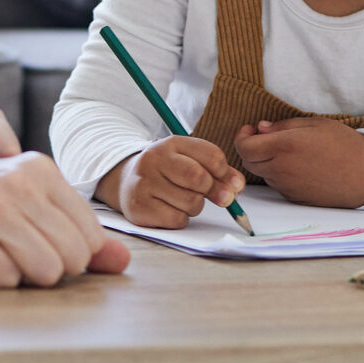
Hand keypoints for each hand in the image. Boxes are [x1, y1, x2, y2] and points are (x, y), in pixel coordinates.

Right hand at [0, 152, 130, 286]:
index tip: (26, 244)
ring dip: (15, 276)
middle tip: (1, 251)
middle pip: (73, 259)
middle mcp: (17, 180)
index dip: (64, 256)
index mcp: (36, 168)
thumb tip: (122, 263)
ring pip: (46, 273)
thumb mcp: (11, 210)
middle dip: (42, 269)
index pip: (89, 236)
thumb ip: (70, 234)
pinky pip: (4, 281)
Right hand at [96, 134, 244, 228]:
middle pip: (199, 178)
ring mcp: (144, 183)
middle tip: (220, 198)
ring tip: (185, 200)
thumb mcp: (189, 160)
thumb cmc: (167, 172)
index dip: (226, 173)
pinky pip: (177, 219)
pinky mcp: (139, 207)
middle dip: (215, 191)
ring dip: (196, 206)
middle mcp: (154, 159)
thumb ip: (216, 171)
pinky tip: (172, 210)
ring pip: (191, 202)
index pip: (211, 155)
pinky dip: (182, 219)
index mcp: (171, 143)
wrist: (126, 181)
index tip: (232, 184)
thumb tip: (236, 186)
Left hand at [234, 118, 363, 205]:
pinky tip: (297, 166)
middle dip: (250, 149)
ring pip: (262, 173)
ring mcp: (288, 187)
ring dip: (265, 161)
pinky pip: (277, 185)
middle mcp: (282, 169)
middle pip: (248, 162)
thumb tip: (260, 128)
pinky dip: (278, 174)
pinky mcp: (295, 198)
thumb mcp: (315, 124)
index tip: (250, 129)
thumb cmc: (345, 145)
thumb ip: (282, 126)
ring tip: (287, 151)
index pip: (244, 147)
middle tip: (264, 138)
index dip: (242, 137)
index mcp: (285, 147)